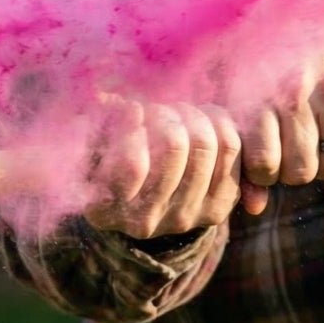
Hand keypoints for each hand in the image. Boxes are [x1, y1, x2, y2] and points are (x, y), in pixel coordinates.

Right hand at [85, 97, 269, 241]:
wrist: (142, 198)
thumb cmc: (108, 158)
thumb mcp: (92, 143)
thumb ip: (101, 123)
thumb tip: (118, 100)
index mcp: (104, 210)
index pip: (133, 163)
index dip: (134, 123)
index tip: (132, 107)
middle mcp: (146, 223)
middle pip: (174, 145)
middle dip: (164, 113)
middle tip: (155, 108)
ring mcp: (185, 218)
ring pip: (205, 143)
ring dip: (190, 115)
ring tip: (175, 112)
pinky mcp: (217, 208)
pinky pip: (231, 148)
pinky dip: (217, 122)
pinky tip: (199, 119)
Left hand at [240, 6, 323, 187]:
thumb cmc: (276, 46)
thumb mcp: (245, 84)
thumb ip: (241, 145)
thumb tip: (253, 208)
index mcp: (258, 90)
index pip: (263, 166)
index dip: (266, 171)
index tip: (269, 156)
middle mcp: (296, 92)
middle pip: (300, 171)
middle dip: (298, 170)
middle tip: (299, 151)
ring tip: (323, 140)